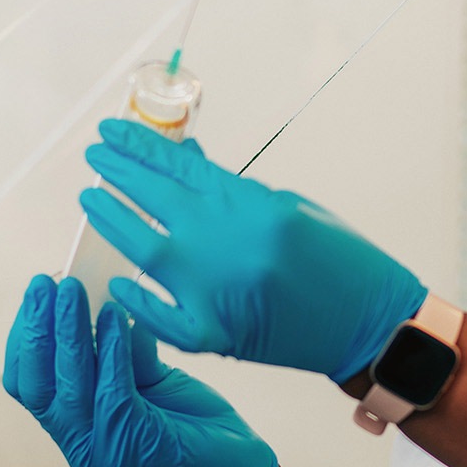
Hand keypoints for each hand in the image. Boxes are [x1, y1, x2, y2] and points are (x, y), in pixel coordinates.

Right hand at [3, 275, 277, 466]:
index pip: (25, 384)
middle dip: (35, 329)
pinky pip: (112, 391)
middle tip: (44, 282)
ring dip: (69, 332)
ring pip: (70, 386)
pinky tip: (118, 316)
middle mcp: (78, 445)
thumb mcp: (150, 380)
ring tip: (74, 289)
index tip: (36, 295)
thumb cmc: (193, 423)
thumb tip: (106, 301)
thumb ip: (123, 353)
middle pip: (35, 385)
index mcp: (73, 428)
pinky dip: (112, 350)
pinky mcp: (133, 451)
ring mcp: (101, 452)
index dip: (23, 338)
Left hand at [80, 119, 427, 382]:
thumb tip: (184, 161)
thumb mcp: (292, 208)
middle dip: (118, 173)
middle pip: (154, 197)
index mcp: (252, 205)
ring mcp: (216, 290)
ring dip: (112, 220)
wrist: (375, 325)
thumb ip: (233, 191)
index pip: (179, 165)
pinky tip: (117, 283)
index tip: (111, 132)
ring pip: (144, 248)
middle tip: (95, 158)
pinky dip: (135, 300)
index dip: (139, 145)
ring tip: (92, 201)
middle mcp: (227, 243)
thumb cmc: (342, 262)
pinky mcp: (215, 334)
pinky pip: (159, 316)